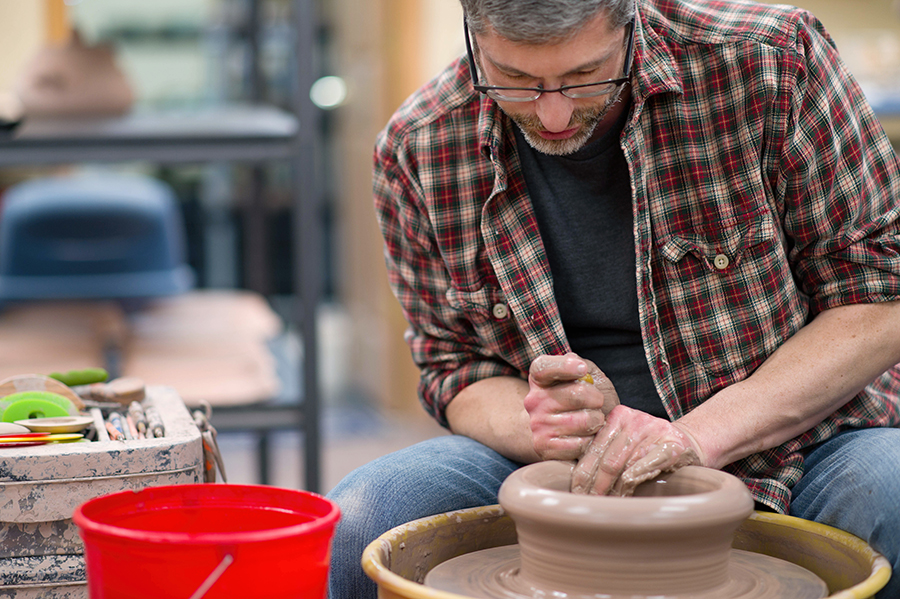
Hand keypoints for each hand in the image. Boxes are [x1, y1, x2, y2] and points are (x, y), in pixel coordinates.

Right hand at [523, 353, 619, 461]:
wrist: (565, 433)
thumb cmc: (582, 401)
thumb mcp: (586, 377)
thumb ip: (583, 365)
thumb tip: (577, 363)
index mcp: (540, 378)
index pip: (544, 367)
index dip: (564, 366)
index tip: (582, 370)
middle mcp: (533, 400)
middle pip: (577, 394)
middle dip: (597, 399)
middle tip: (597, 404)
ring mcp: (537, 425)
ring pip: (584, 421)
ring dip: (597, 422)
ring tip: (593, 422)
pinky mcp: (544, 447)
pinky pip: (580, 444)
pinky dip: (591, 442)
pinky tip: (586, 438)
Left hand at [570, 405, 705, 495]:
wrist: (685, 442)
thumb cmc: (648, 446)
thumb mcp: (625, 441)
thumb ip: (604, 451)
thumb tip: (576, 478)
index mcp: (618, 416)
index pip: (595, 447)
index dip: (583, 471)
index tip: (575, 490)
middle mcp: (634, 420)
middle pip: (608, 458)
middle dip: (596, 484)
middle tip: (588, 501)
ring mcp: (654, 431)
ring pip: (626, 464)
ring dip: (614, 489)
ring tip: (605, 504)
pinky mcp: (672, 446)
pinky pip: (649, 463)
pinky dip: (636, 477)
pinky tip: (626, 490)